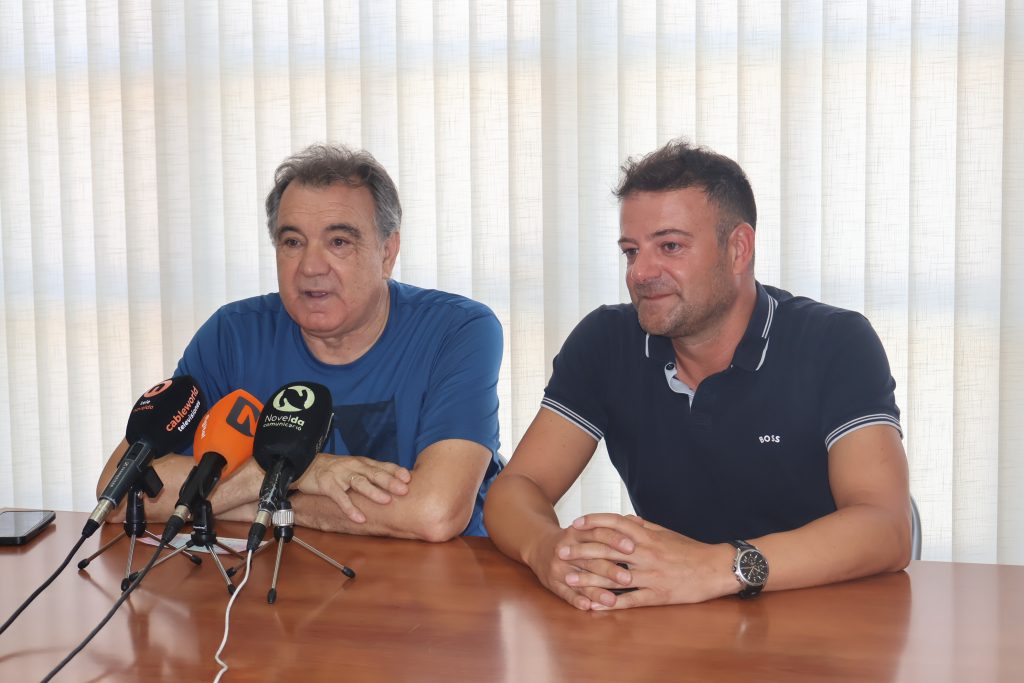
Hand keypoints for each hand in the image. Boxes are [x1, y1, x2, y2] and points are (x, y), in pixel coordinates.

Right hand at [295, 454, 411, 523]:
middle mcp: (353, 466)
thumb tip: (394, 484)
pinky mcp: (327, 484)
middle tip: (404, 490)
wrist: (305, 464)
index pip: (382, 465)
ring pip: (359, 482)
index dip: (395, 471)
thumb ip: (371, 473)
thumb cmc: (335, 469)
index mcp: (362, 463)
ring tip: (386, 501)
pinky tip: (360, 518)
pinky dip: (350, 508)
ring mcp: (340, 474)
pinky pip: (340, 497)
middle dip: (390, 481)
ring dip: (374, 492)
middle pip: (374, 473)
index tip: (409, 478)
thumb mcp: (354, 467)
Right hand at [525, 515, 637, 610]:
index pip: (598, 533)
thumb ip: (613, 528)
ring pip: (578, 579)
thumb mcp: (587, 528)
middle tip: (628, 578)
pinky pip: (565, 593)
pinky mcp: (552, 583)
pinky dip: (576, 600)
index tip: (632, 547)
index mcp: (577, 532)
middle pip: (590, 559)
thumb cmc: (572, 539)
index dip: (615, 539)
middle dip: (609, 569)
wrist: (539, 546)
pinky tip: (588, 607)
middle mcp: (566, 549)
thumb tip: (639, 521)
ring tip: (612, 600)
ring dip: (595, 591)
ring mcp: (558, 567)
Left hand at [559, 514, 736, 608]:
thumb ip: (645, 525)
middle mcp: (646, 553)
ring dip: (589, 578)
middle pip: (607, 550)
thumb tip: (627, 518)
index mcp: (648, 536)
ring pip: (614, 577)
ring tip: (569, 579)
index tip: (575, 524)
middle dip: (582, 551)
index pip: (615, 524)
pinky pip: (630, 600)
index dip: (594, 522)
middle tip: (561, 552)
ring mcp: (651, 575)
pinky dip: (611, 603)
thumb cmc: (690, 550)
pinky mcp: (658, 594)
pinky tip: (595, 606)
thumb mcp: (667, 532)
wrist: (716, 568)